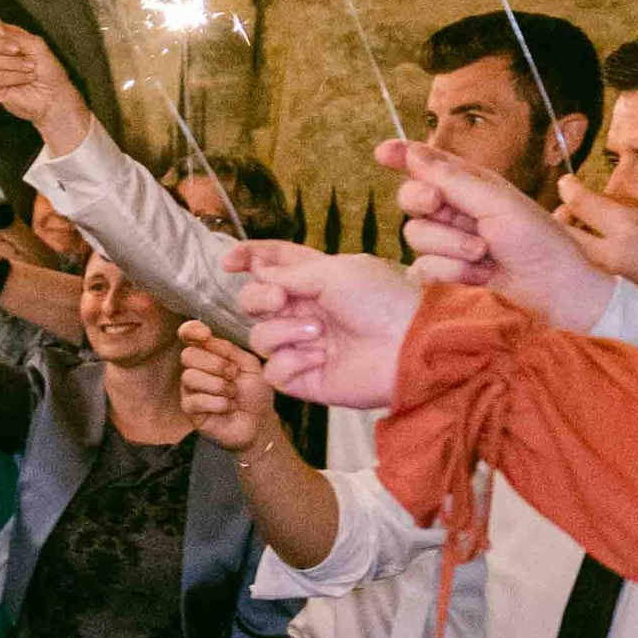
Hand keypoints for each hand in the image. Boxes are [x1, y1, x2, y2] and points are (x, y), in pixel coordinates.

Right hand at [0, 14, 89, 157]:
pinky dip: (15, 77)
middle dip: (0, 44)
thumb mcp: (35, 45)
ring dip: (16, 65)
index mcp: (7, 39)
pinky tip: (25, 79)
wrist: (54, 95)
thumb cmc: (48, 71)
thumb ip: (14, 34)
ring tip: (30, 69)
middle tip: (17, 49)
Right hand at [175, 320, 277, 454]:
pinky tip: (228, 407)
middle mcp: (196, 369)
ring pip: (190, 377)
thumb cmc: (255, 393)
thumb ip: (230, 350)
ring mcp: (190, 389)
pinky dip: (218, 403)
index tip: (205, 335)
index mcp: (210, 353)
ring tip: (233, 393)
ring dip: (219, 386)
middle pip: (188, 355)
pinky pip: (196, 400)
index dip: (191, 331)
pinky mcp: (190, 410)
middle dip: (215, 364)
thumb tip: (207, 338)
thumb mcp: (250, 365)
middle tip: (233, 375)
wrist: (260, 422)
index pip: (188, 334)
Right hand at [220, 238, 421, 407]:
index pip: (270, 264)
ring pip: (259, 337)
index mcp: (313, 279)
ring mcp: (302, 345)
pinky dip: (292, 362)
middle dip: (258, 297)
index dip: (247, 259)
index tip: (229, 262)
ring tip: (319, 334)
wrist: (407, 345)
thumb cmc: (381, 300)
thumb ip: (289, 272)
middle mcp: (303, 311)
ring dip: (284, 331)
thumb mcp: (335, 271)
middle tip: (280, 298)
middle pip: (253, 301)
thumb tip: (257, 273)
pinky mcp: (303, 378)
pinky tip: (321, 358)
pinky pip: (273, 371)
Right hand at [379, 141, 612, 326]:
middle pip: (409, 198)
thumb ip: (452, 179)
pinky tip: (480, 275)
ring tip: (484, 253)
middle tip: (438, 204)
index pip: (427, 163)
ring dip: (450, 245)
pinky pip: (424, 268)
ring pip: (415, 236)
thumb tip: (412, 153)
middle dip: (422, 201)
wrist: (554, 290)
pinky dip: (452, 272)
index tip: (383, 153)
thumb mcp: (497, 202)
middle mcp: (454, 210)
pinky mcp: (444, 275)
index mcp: (469, 184)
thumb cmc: (537, 239)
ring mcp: (448, 244)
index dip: (402, 156)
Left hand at [553, 183, 637, 315]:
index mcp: (630, 228)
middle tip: (568, 212)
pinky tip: (590, 259)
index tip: (567, 183)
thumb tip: (598, 208)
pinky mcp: (609, 302)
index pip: (582, 204)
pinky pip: (583, 278)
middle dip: (560, 220)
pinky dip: (580, 265)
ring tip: (580, 234)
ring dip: (568, 244)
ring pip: (570, 257)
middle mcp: (612, 257)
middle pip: (563, 234)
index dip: (569, 190)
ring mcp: (607, 282)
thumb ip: (626, 215)